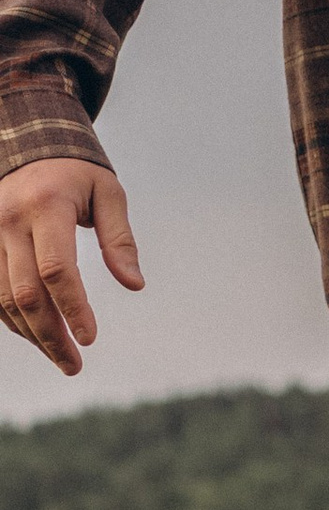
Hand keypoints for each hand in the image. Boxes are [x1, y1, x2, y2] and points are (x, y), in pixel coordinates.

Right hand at [0, 157, 143, 375]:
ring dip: (31, 334)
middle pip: (26, 293)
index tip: (90, 338)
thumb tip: (134, 284)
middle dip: (51, 335)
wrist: (26, 145)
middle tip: (75, 365)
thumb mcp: (109, 193)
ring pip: (3, 298)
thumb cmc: (76, 172)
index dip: (73, 308)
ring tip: (61, 358)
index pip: (56, 269)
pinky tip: (37, 336)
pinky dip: (12, 320)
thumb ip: (120, 240)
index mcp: (46, 205)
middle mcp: (9, 220)